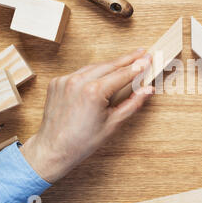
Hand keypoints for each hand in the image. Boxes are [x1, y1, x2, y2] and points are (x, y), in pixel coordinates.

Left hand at [21, 49, 153, 182]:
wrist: (53, 149)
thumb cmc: (82, 141)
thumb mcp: (113, 124)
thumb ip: (132, 104)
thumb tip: (148, 90)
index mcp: (94, 92)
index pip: (122, 74)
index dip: (137, 66)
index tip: (148, 58)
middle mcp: (78, 81)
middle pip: (109, 65)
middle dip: (127, 59)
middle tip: (141, 53)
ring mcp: (65, 80)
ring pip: (94, 67)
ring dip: (110, 65)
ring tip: (125, 62)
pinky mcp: (57, 82)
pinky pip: (79, 73)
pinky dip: (92, 73)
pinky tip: (101, 76)